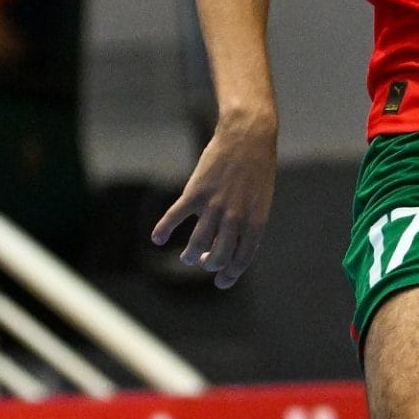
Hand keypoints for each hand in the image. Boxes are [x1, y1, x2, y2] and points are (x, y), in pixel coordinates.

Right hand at [153, 114, 278, 288]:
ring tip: (186, 256)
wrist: (248, 136)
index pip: (242, 258)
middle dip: (208, 264)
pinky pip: (174, 218)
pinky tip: (157, 238)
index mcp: (255, 220)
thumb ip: (248, 222)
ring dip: (188, 255)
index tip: (222, 282)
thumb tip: (231, 244)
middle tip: (202, 261)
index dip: (230, 274)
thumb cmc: (257, 168)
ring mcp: (213, 206)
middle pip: (216, 256)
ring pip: (195, 244)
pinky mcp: (194, 193)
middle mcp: (235, 217)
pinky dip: (163, 230)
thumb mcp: (261, 199)